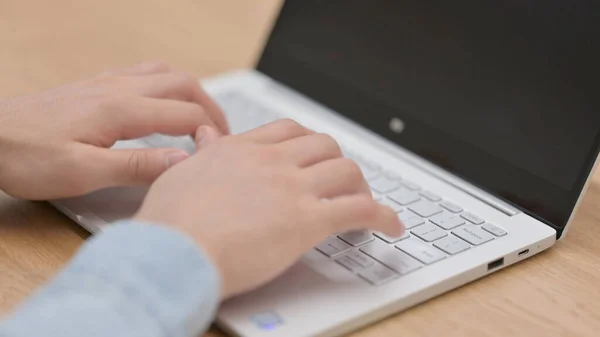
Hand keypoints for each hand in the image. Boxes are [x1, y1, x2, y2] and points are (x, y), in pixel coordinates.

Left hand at [0, 61, 227, 199]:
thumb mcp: (83, 172)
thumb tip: (183, 161)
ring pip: (164, 73)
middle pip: (183, 84)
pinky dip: (166, 85)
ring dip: (190, 91)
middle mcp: (118, 88)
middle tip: (222, 134)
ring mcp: (106, 83)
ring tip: (201, 116)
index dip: (210, 132)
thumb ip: (137, 165)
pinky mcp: (94, 86)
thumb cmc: (26, 156)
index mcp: (121, 109)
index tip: (220, 153)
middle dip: (210, 107)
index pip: (185, 113)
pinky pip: (143, 73)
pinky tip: (162, 102)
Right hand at [134, 120, 404, 298]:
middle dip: (338, 164)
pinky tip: (391, 227)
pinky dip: (383, 216)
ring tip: (365, 204)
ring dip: (361, 187)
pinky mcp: (306, 221)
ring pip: (347, 171)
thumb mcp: (180, 174)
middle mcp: (271, 162)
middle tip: (341, 183)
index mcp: (241, 150)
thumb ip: (203, 154)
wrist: (170, 252)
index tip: (316, 158)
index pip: (289, 132)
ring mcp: (291, 189)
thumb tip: (207, 135)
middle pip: (324, 146)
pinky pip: (359, 210)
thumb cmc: (168, 223)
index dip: (310, 143)